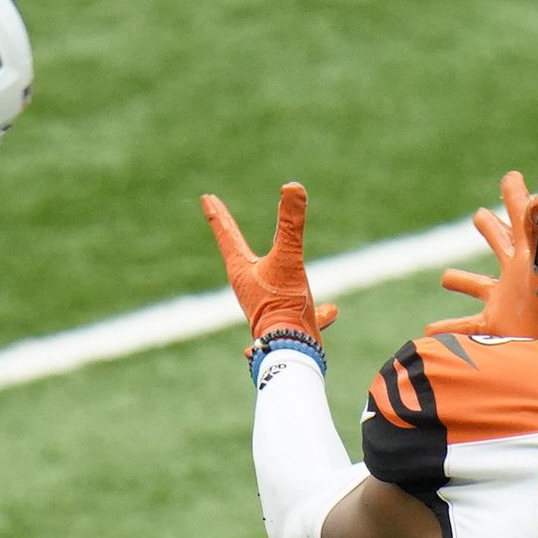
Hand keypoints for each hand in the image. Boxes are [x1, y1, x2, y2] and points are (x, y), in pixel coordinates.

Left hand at [201, 183, 337, 347]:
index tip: (206, 198)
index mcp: (242, 270)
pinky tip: (331, 310)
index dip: (218, 214)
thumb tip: (292, 187)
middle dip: (231, 235)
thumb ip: (292, 224)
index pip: (227, 234)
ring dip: (274, 273)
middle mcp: (250, 287)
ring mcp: (266, 306)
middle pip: (239, 254)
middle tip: (219, 217)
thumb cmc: (284, 305)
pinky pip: (302, 311)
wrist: (292, 350)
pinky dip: (316, 310)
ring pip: (270, 284)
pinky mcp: (286, 323)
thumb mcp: (290, 258)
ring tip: (280, 271)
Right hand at [434, 168, 537, 337]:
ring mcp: (504, 301)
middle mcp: (515, 275)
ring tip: (447, 278)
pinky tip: (428, 331)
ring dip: (461, 281)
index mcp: (528, 254)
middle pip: (499, 244)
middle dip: (491, 229)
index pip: (520, 216)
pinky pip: (465, 327)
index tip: (510, 177)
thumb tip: (533, 198)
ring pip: (476, 286)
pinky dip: (446, 329)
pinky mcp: (495, 327)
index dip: (514, 195)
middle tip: (479, 216)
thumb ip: (534, 228)